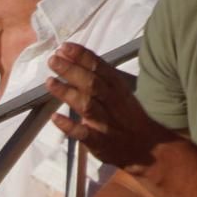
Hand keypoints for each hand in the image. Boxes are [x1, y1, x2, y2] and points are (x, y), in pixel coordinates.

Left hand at [45, 44, 174, 173]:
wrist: (148, 149)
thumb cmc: (127, 117)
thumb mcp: (118, 93)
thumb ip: (96, 78)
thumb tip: (70, 59)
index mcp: (118, 88)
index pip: (100, 68)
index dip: (82, 57)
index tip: (65, 47)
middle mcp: (113, 103)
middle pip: (92, 84)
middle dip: (72, 70)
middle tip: (53, 60)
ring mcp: (106, 123)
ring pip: (87, 105)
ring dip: (67, 93)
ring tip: (49, 81)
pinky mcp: (99, 143)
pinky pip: (84, 133)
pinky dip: (69, 126)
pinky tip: (55, 117)